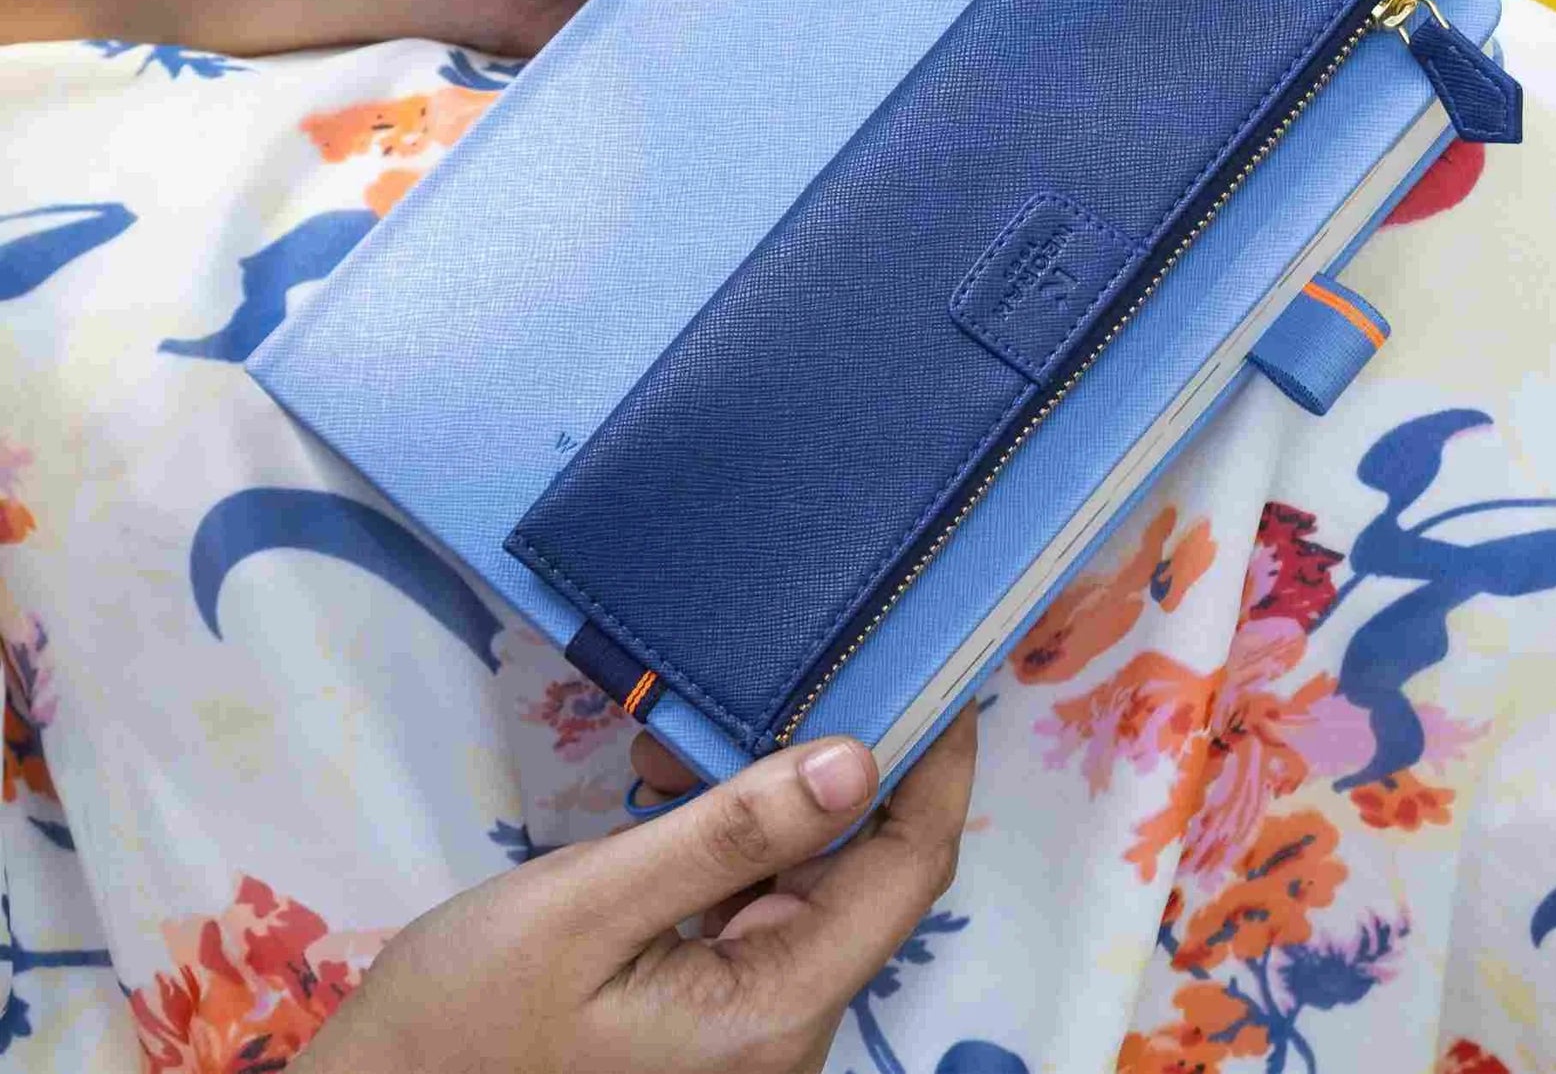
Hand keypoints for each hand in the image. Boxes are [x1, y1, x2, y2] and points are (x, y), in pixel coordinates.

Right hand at [299, 710, 976, 1073]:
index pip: (906, 869)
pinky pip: (750, 907)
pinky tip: (661, 794)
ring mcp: (747, 1028)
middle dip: (828, 765)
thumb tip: (855, 761)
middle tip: (775, 674)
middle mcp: (783, 1029)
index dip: (936, 768)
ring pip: (802, 880)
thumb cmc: (467, 1019)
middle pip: (862, 872)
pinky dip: (723, 842)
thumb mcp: (589, 905)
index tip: (943, 672)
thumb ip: (728, 834)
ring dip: (762, 798)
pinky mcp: (707, 1015)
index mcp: (774, 1010)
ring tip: (676, 745)